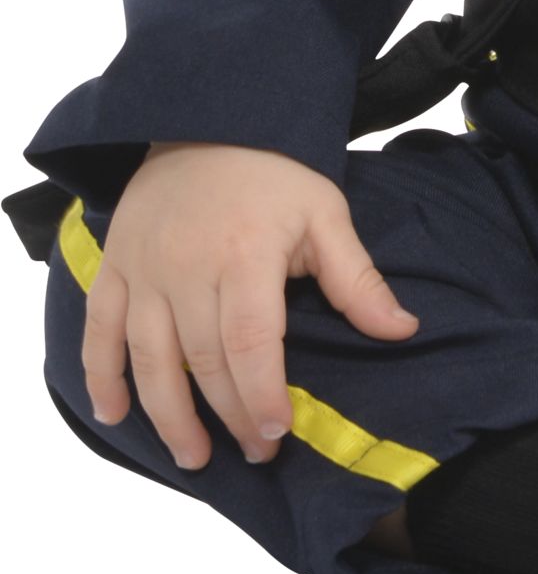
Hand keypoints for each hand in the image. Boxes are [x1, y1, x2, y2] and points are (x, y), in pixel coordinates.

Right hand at [82, 140, 420, 472]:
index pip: (249, 342)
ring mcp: (143, 267)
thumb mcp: (326, 213)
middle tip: (253, 453)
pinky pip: (98, 330)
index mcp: (244, 254)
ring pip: (149, 358)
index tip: (276, 435)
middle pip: (202, 360)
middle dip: (228, 416)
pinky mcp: (114, 265)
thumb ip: (356, 279)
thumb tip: (403, 330)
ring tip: (193, 457)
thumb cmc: (275, 171)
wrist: (208, 116)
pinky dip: (100, 376)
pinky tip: (113, 415)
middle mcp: (186, 266)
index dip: (260, 395)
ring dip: (168, 415)